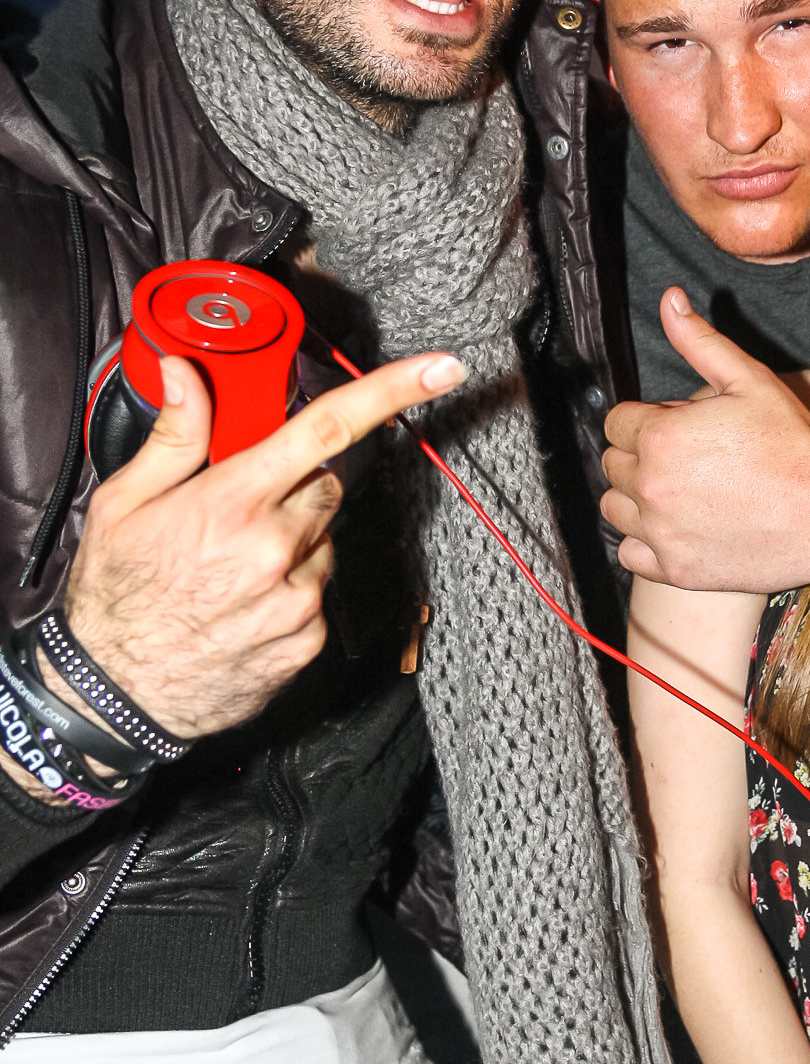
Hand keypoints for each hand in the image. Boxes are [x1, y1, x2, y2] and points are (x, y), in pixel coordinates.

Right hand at [62, 349, 464, 739]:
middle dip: (295, 486)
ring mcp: (299, 598)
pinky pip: (319, 592)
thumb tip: (184, 373)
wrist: (114, 695)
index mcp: (232, 502)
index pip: (327, 429)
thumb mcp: (122, 504)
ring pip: (324, 540)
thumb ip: (173, 436)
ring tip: (231, 567)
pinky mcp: (310, 639)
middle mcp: (276, 548)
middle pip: (327, 485)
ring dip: (294, 541)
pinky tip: (244, 603)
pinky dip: (293, 589)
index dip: (391, 391)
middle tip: (240, 509)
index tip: (441, 368)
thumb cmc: (114, 596)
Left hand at [601, 289, 809, 589]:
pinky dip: (645, 542)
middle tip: (688, 456)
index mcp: (660, 437)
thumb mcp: (749, 380)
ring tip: (678, 490)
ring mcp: (661, 532)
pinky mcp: (676, 570)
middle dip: (641, 453)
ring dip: (636, 496)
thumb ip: (700, 341)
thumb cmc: (795, 446)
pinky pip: (630, 554)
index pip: (617, 421)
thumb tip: (670, 301)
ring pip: (615, 508)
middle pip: (612, 463)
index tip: (677, 426)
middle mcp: (651, 486)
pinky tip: (677, 526)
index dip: (647, 418)